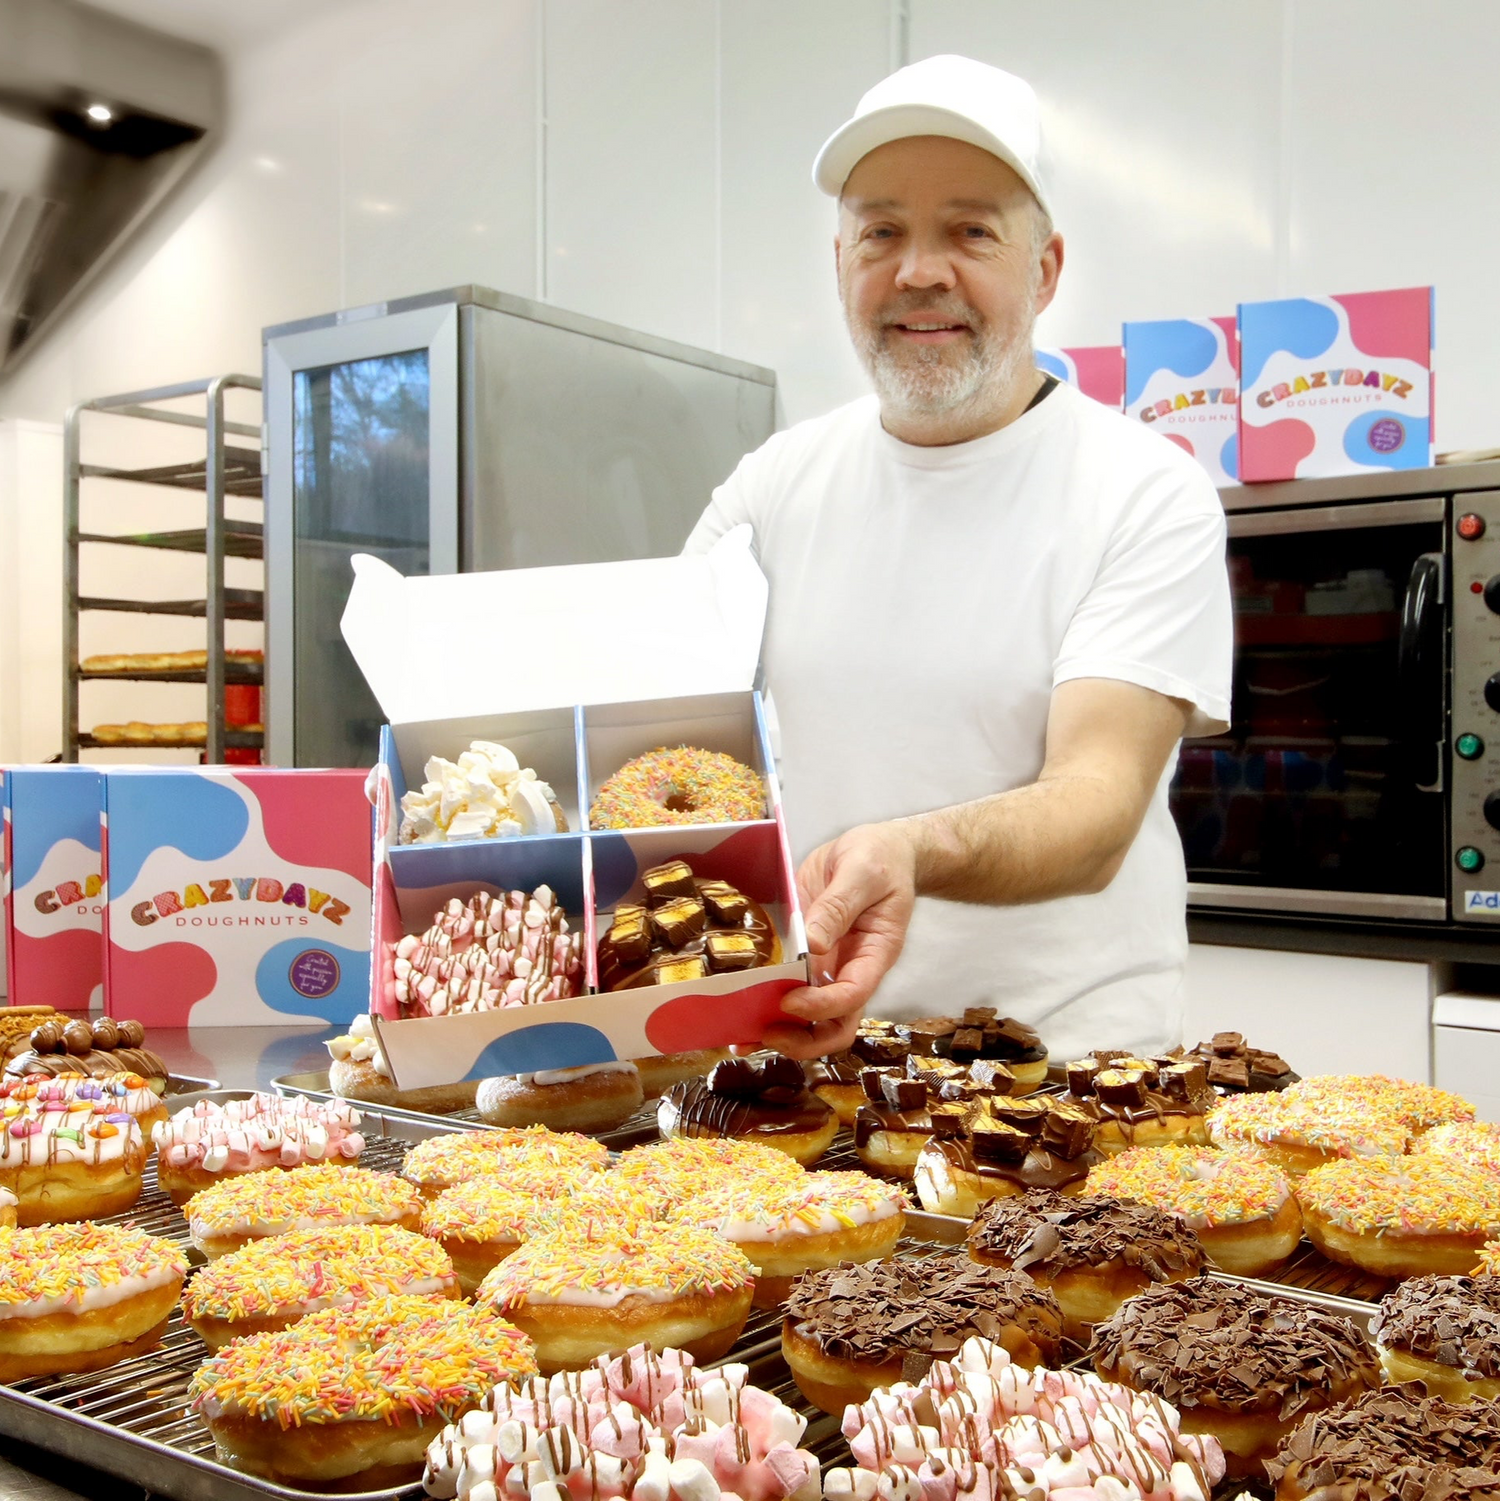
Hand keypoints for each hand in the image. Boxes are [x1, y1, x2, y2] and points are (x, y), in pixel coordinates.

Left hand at [761, 822, 916, 1058]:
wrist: (878, 851)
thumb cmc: (880, 860)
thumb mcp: (862, 872)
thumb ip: (839, 906)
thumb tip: (812, 943)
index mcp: (874, 953)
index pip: (853, 995)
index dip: (821, 1006)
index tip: (789, 1001)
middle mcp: (851, 970)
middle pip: (835, 1026)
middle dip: (803, 1040)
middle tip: (766, 1034)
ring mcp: (828, 967)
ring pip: (810, 1020)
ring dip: (779, 1033)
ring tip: (741, 1037)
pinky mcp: (806, 956)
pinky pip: (788, 988)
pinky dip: (764, 1007)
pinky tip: (737, 1015)